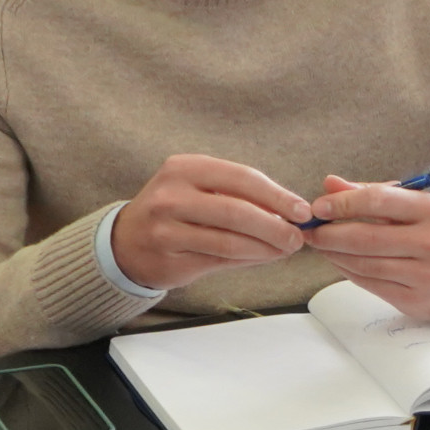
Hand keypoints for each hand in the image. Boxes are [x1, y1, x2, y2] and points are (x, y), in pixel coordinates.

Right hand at [109, 154, 310, 289]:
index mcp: (185, 168)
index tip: (302, 210)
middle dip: (275, 226)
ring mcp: (167, 229)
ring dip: (265, 248)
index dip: (277, 195)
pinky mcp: (169, 259)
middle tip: (297, 237)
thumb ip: (239, 195)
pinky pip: (220, 260)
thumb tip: (291, 211)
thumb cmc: (176, 211)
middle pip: (237, 211)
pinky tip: (263, 257)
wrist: (127, 241)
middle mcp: (172, 195)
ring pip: (230, 241)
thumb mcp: (199, 188)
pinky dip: (248, 259)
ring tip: (284, 249)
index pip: (241, 177)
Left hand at [299, 175, 429, 321]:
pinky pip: (370, 284)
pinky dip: (347, 271)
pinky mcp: (415, 300)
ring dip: (334, 254)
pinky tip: (337, 260)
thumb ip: (369, 194)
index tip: (318, 207)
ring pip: (365, 264)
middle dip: (331, 234)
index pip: (379, 201)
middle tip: (310, 231)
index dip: (343, 203)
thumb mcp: (409, 207)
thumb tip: (329, 184)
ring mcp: (425, 275)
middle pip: (367, 238)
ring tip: (320, 245)